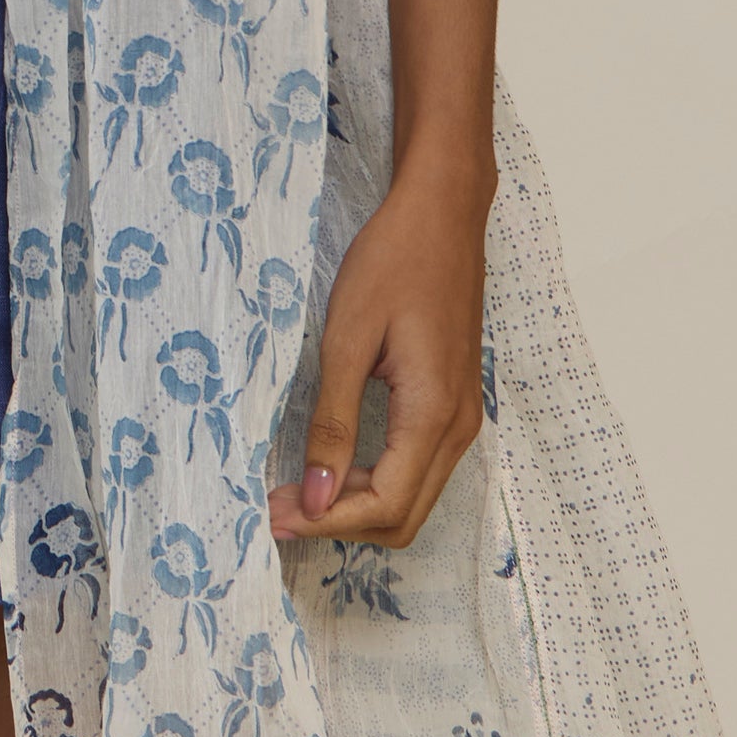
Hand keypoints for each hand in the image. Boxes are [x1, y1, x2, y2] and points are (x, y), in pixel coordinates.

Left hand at [266, 153, 492, 556]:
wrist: (443, 214)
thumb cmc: (393, 262)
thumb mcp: (347, 340)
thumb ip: (332, 424)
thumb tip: (315, 496)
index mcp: (432, 413)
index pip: (384, 505)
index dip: (325, 521)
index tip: (273, 514)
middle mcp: (459, 427)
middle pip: (403, 518)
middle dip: (338, 522)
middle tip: (278, 504)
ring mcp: (463, 418)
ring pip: (413, 499)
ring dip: (355, 505)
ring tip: (297, 487)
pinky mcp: (455, 406)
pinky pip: (420, 470)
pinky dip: (376, 482)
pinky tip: (334, 464)